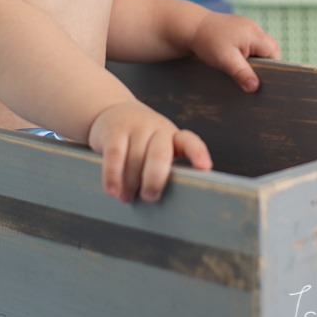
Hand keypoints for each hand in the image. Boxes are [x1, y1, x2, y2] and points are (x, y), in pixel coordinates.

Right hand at [88, 100, 211, 202]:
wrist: (114, 111)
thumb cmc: (141, 139)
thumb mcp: (157, 147)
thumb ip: (163, 169)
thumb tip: (164, 205)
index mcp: (172, 136)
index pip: (189, 141)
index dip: (197, 153)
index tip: (204, 167)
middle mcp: (157, 129)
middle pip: (160, 154)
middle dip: (155, 180)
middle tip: (149, 197)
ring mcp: (136, 127)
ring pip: (135, 158)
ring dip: (130, 183)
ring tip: (126, 197)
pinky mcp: (114, 130)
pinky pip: (114, 155)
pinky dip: (112, 175)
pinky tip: (112, 190)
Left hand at [191, 12, 279, 92]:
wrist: (191, 27)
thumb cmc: (208, 42)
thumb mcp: (225, 60)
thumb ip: (242, 73)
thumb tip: (255, 88)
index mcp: (255, 34)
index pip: (274, 53)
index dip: (272, 68)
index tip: (262, 81)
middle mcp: (254, 28)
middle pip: (269, 51)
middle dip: (262, 65)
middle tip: (250, 78)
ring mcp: (247, 27)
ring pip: (259, 48)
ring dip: (252, 60)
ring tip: (239, 69)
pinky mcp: (240, 30)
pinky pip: (250, 44)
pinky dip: (245, 54)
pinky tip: (234, 60)